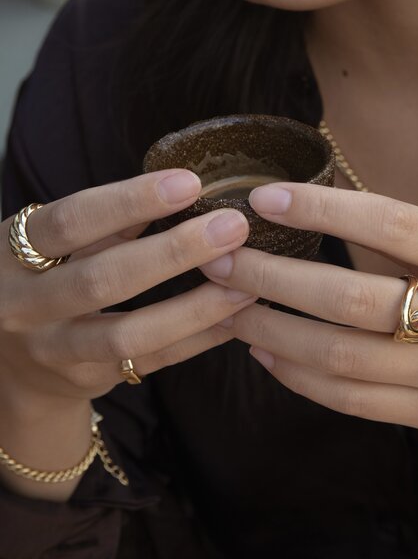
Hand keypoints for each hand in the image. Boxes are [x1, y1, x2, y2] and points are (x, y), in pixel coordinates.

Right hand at [0, 169, 254, 409]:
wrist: (8, 360)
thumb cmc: (45, 277)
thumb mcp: (60, 242)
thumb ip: (110, 219)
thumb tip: (182, 187)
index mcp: (15, 253)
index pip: (73, 221)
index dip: (130, 200)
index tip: (190, 183)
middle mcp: (25, 306)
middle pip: (103, 279)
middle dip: (174, 252)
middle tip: (233, 227)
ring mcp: (54, 352)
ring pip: (129, 334)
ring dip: (195, 308)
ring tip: (247, 284)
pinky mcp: (86, 381)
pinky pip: (150, 361)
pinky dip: (197, 340)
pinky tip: (236, 320)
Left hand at [201, 182, 417, 476]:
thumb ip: (414, 243)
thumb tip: (319, 210)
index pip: (391, 225)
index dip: (323, 210)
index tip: (264, 199)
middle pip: (352, 298)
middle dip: (274, 278)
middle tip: (221, 259)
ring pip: (341, 356)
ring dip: (273, 330)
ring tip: (228, 307)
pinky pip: (350, 400)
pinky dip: (299, 377)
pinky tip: (266, 353)